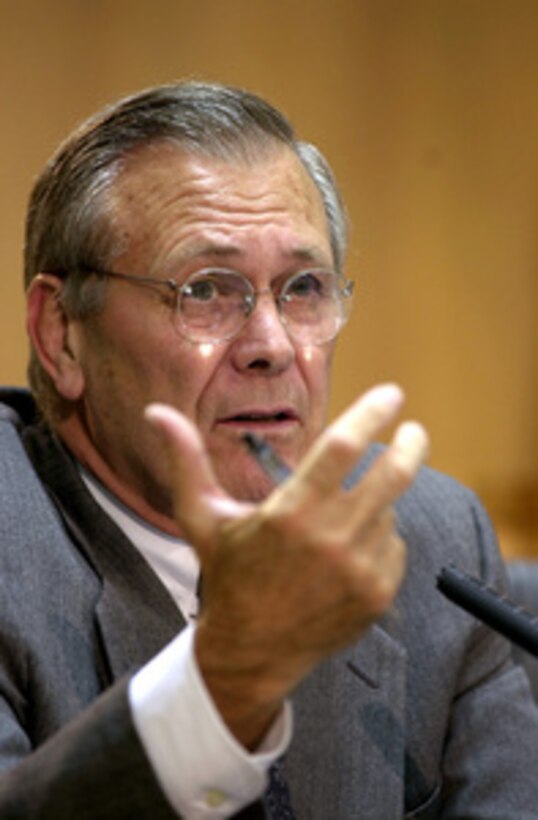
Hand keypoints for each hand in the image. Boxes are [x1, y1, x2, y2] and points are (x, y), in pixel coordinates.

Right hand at [145, 384, 428, 747]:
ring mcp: (360, 570)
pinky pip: (393, 546)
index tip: (391, 394)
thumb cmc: (227, 576)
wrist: (251, 652)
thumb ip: (185, 460)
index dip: (372, 414)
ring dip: (373, 504)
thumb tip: (156, 412)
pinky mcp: (378, 594)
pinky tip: (346, 554)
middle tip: (412, 430)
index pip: (344, 447)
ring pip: (388, 512)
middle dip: (410, 445)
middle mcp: (331, 540)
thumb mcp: (201, 517)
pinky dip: (378, 538)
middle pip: (393, 475)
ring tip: (337, 523)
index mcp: (290, 512)